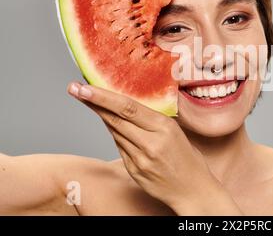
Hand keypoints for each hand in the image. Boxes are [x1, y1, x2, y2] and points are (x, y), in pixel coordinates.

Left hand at [67, 82, 223, 210]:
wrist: (193, 191)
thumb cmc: (188, 159)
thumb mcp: (177, 133)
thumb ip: (154, 120)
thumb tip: (129, 104)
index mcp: (165, 128)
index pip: (128, 108)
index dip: (103, 96)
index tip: (84, 86)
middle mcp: (150, 144)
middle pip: (115, 119)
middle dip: (92, 102)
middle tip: (74, 88)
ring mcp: (140, 160)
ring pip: (114, 132)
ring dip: (102, 115)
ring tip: (89, 100)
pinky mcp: (134, 171)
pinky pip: (120, 147)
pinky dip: (115, 133)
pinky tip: (112, 125)